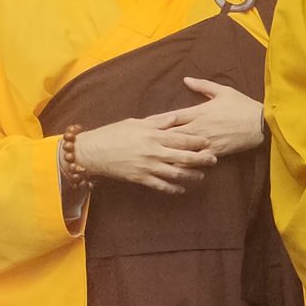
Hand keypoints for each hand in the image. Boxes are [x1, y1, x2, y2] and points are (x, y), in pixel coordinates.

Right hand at [71, 112, 215, 193]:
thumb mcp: (136, 123)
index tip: (209, 141)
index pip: (181, 139)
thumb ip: (158, 121)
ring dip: (191, 175)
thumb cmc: (113, 133)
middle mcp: (153, 152)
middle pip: (184, 157)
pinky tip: (182, 189)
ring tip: (201, 175)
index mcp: (152, 136)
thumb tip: (177, 116)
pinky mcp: (141, 179)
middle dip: (201, 159)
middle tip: (213, 159)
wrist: (91, 152)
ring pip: (176, 174)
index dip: (197, 141)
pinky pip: (162, 186)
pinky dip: (173, 188)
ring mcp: (148, 167)